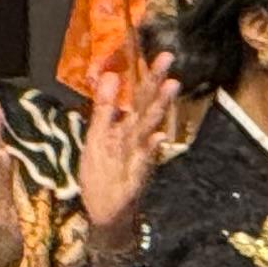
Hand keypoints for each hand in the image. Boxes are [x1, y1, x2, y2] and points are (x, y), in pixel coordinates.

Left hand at [79, 53, 178, 266]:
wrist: (104, 212)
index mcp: (125, 128)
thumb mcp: (97, 136)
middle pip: (147, 107)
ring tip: (170, 87)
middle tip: (169, 59)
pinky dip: (151, 150)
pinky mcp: (135, 177)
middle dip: (156, 83)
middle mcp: (135, 139)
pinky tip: (159, 137)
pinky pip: (144, 161)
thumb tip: (110, 75)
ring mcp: (137, 157)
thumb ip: (104, 108)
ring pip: (148, 128)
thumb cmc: (102, 173)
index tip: (163, 54)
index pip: (140, 98)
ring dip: (159, 109)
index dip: (149, 77)